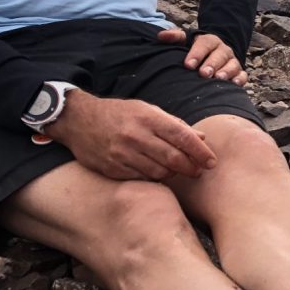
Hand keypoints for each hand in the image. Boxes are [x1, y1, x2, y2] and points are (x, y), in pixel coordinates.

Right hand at [44, 90, 217, 181]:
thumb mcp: (147, 110)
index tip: (211, 162)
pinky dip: (153, 177)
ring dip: (173, 173)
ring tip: (176, 169)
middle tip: (199, 171)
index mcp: (148, 118)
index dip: (201, 152)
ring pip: (159, 172)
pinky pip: (141, 178)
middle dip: (192, 168)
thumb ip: (175, 125)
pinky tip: (156, 171)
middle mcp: (135, 136)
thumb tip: (202, 138)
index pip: (183, 137)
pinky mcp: (111, 168)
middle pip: (173, 159)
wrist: (78, 120)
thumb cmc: (120, 114)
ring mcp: (122, 154)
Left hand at [158, 28, 247, 85]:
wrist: (213, 54)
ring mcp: (231, 61)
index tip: (188, 64)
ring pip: (232, 65)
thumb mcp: (185, 41)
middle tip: (203, 74)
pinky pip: (242, 75)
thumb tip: (160, 36)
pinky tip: (233, 84)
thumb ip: (174, 37)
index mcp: (209, 41)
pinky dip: (239, 79)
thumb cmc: (195, 50)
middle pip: (219, 55)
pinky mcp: (238, 72)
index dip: (197, 54)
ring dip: (226, 72)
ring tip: (218, 79)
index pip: (204, 44)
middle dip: (212, 64)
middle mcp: (222, 50)